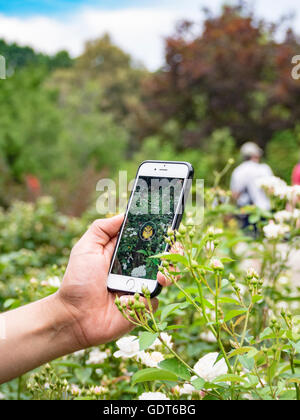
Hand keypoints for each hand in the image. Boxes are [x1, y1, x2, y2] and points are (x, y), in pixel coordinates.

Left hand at [57, 215, 168, 347]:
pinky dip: (145, 299)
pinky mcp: (142, 307)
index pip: (147, 239)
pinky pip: (154, 300)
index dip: (159, 232)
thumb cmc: (77, 281)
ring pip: (165, 277)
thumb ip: (102, 228)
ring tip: (161, 277)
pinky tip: (127, 300)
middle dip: (172, 252)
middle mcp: (136, 269)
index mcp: (124, 253)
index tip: (169, 227)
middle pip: (162, 257)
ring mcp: (140, 287)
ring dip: (167, 274)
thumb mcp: (86, 248)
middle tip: (173, 251)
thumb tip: (123, 214)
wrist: (74, 317)